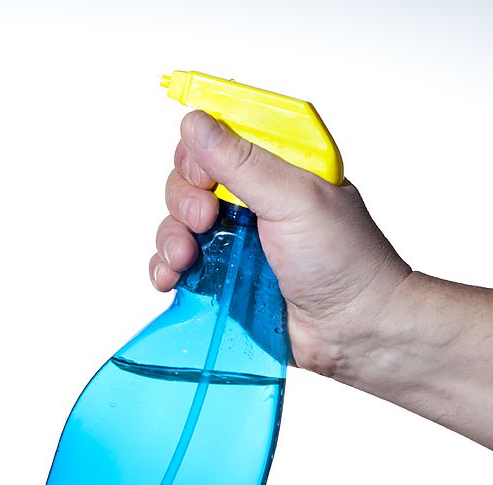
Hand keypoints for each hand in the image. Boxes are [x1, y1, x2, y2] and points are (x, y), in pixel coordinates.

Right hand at [150, 110, 411, 376]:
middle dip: (183, 201)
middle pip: (187, 180)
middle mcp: (249, 199)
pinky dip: (165, 269)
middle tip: (203, 222)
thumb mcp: (294, 198)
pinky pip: (174, 264)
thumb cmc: (343, 260)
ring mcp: (231, 239)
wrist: (354, 330)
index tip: (206, 181)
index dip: (199, 156)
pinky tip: (172, 279)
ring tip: (186, 259)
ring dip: (170, 238)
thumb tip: (194, 120)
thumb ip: (241, 162)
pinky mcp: (219, 277)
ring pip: (175, 222)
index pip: (216, 141)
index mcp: (274, 167)